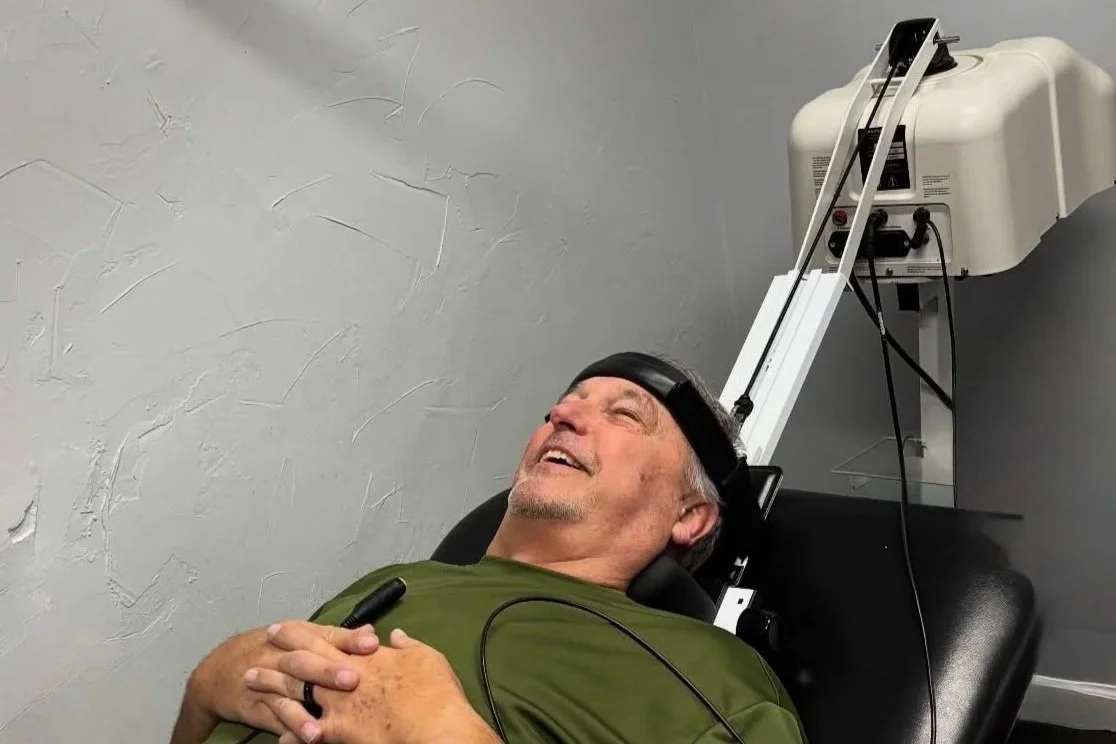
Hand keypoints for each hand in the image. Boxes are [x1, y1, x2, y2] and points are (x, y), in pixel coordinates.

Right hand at [187, 622, 379, 737]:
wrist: (219, 670)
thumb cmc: (271, 649)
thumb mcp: (299, 636)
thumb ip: (335, 638)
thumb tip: (372, 634)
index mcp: (295, 636)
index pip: (324, 635)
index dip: (347, 640)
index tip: (372, 644)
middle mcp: (280, 657)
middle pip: (305, 663)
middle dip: (328, 671)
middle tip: (353, 680)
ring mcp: (266, 683)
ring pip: (286, 696)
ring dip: (303, 713)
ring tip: (321, 729)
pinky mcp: (255, 706)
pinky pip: (272, 718)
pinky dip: (287, 728)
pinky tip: (304, 737)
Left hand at [247, 627, 500, 743]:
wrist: (436, 731)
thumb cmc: (436, 693)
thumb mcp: (426, 658)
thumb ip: (406, 645)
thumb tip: (394, 635)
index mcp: (363, 658)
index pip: (322, 639)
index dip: (297, 634)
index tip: (277, 629)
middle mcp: (342, 680)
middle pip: (299, 666)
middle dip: (275, 659)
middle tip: (254, 655)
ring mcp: (336, 710)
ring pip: (294, 696)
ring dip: (271, 690)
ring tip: (251, 685)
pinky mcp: (337, 737)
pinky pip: (305, 734)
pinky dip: (290, 734)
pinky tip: (277, 736)